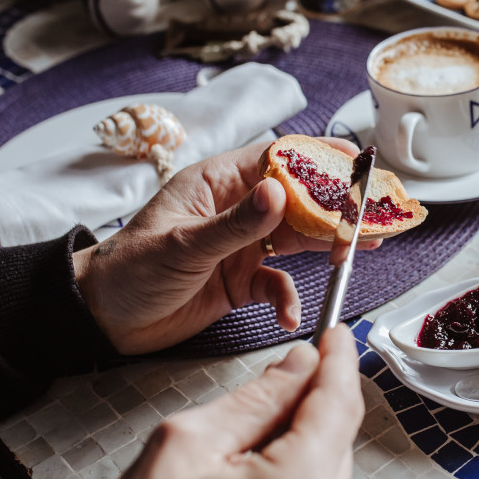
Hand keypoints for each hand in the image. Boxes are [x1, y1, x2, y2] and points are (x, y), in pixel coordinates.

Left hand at [73, 138, 380, 354]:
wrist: (103, 319)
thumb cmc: (128, 271)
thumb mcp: (183, 245)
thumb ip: (236, 224)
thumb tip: (280, 193)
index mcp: (218, 183)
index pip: (279, 159)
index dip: (321, 158)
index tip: (357, 163)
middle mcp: (236, 209)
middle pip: (300, 198)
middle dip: (337, 207)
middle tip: (375, 215)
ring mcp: (241, 245)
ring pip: (297, 238)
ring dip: (327, 247)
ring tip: (356, 254)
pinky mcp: (240, 280)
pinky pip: (278, 284)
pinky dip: (288, 299)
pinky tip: (288, 314)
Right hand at [117, 324, 363, 478]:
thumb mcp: (188, 444)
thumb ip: (253, 399)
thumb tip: (298, 363)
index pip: (339, 403)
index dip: (339, 360)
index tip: (337, 333)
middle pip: (340, 434)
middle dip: (318, 394)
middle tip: (292, 366)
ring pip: (329, 463)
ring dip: (305, 431)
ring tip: (258, 421)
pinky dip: (297, 463)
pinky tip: (259, 457)